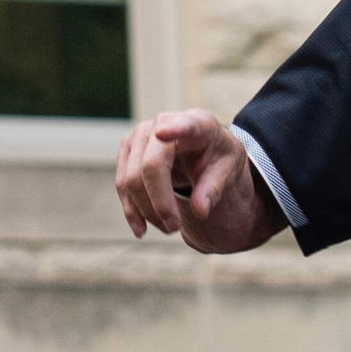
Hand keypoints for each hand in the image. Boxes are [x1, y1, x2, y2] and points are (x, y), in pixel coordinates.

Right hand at [112, 109, 281, 251]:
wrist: (200, 146)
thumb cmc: (216, 156)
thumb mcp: (228, 170)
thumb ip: (214, 188)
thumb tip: (200, 211)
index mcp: (198, 123)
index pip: (185, 125)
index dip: (175, 129)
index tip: (162, 133)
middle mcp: (163, 122)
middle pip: (150, 166)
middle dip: (160, 203)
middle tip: (176, 228)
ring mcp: (140, 135)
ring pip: (131, 179)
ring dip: (147, 210)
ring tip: (168, 229)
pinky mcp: (127, 150)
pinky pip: (122, 184)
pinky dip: (132, 210)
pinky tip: (142, 230)